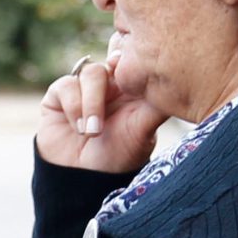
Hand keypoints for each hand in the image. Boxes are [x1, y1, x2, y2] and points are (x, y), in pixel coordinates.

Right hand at [36, 55, 164, 175]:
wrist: (82, 179)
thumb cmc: (118, 156)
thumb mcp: (144, 130)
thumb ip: (157, 105)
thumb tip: (178, 83)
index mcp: (134, 88)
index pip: (136, 59)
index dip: (135, 58)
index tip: (136, 74)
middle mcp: (111, 84)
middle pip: (114, 59)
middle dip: (115, 71)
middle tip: (117, 83)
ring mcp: (84, 88)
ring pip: (91, 73)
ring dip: (92, 103)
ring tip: (92, 132)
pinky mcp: (59, 95)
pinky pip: (66, 85)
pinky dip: (74, 107)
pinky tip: (78, 129)